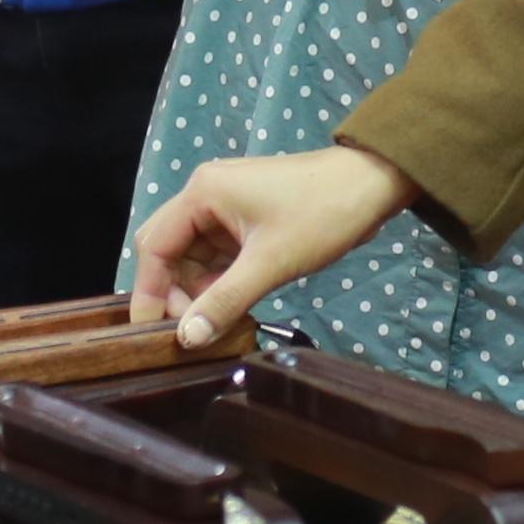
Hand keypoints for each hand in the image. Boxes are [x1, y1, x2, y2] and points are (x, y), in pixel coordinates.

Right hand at [130, 144, 420, 343]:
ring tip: (213, 326)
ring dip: (198, 292)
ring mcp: (226, 209)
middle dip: (173, 293)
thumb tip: (187, 339)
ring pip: (193, 258)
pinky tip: (230, 310)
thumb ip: (225, 301)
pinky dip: (219, 283)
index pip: (153, 248)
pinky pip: (218, 258)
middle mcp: (205, 196)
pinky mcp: (246, 222)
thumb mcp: (271, 263)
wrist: (374, 184)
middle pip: (168, 252)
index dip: (149, 293)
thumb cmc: (322, 214)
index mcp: (201, 193)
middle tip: (190, 332)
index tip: (151, 334)